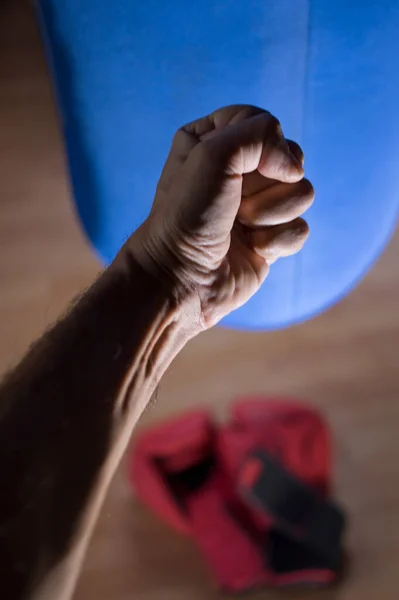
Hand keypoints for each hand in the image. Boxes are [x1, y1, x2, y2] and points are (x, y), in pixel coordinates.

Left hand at [127, 105, 313, 330]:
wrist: (181, 277)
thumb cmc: (187, 215)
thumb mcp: (212, 154)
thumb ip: (259, 134)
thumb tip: (294, 168)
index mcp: (214, 140)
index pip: (263, 122)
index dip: (261, 145)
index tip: (237, 170)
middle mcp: (238, 171)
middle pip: (291, 158)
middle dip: (266, 184)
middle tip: (234, 202)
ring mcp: (257, 205)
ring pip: (303, 194)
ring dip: (270, 214)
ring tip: (239, 226)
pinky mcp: (272, 238)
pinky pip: (300, 228)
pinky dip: (275, 241)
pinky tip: (250, 248)